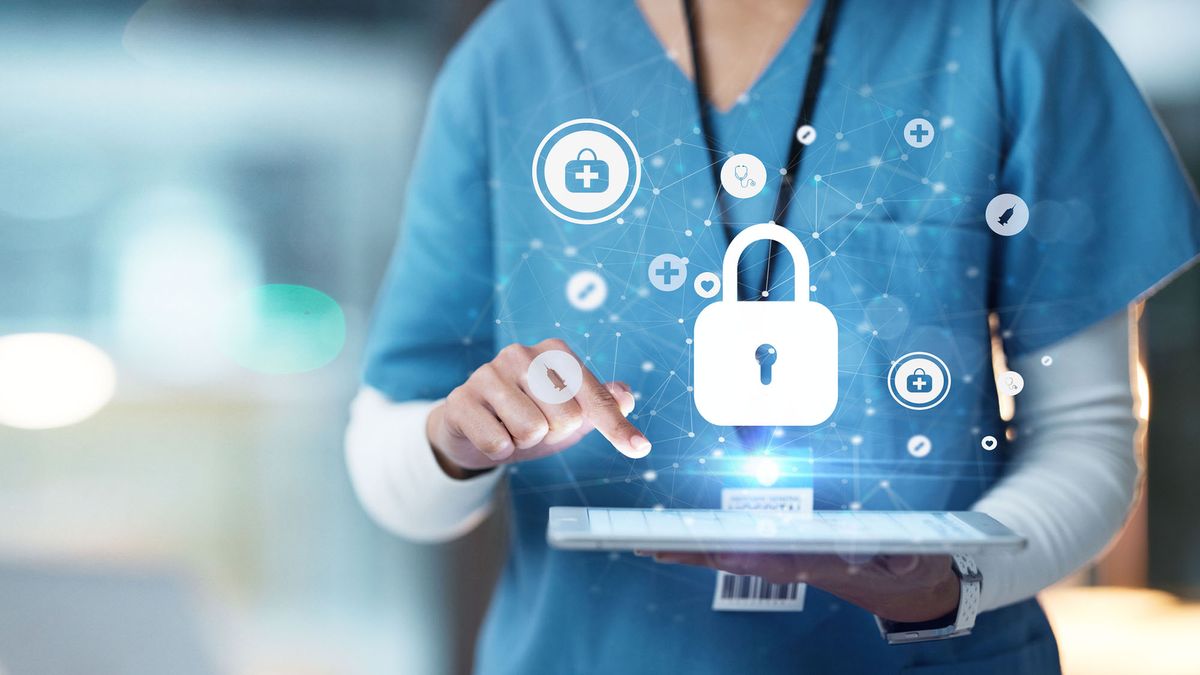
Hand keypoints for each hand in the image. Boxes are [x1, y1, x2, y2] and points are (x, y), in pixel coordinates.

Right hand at [427, 339, 650, 476]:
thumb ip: (601, 405)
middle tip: (534, 424)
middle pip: (566, 418)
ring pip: (532, 431)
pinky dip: (498, 450)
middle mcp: (521, 353)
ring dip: (524, 442)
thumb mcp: (570, 413)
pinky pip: (498, 443)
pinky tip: (488, 432)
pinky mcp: (460, 400)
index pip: (594, 397)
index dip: (616, 427)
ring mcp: (487, 373)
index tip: (640, 449)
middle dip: (553, 434)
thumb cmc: (528, 415)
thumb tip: (628, 396)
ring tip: (510, 427)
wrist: (470, 427)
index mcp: (553, 352)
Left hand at [649, 551, 959, 622]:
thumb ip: (903, 556)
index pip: (778, 562)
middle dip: (700, 554)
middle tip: (654, 549)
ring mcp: (793, 560)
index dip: (743, 556)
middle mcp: (800, 565)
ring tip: (656, 547)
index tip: (712, 551)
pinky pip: (749, 549)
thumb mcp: (916, 560)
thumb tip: (891, 554)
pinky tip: (693, 543)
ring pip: (738, 555)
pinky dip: (717, 545)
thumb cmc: (913, 568)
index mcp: (826, 566)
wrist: (911, 588)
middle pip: (743, 559)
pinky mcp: (793, 555)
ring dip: (698, 552)